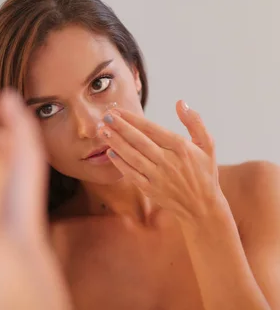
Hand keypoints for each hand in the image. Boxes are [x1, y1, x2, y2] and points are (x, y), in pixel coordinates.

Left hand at [97, 100, 227, 225]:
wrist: (203, 207)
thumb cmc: (204, 172)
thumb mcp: (207, 145)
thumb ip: (194, 122)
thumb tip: (180, 103)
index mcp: (180, 147)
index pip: (151, 129)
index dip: (132, 119)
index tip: (117, 110)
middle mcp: (168, 161)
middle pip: (139, 141)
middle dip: (120, 127)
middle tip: (105, 116)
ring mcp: (158, 176)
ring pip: (133, 156)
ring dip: (116, 143)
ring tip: (102, 131)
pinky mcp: (151, 190)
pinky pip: (132, 174)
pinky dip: (120, 163)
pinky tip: (110, 153)